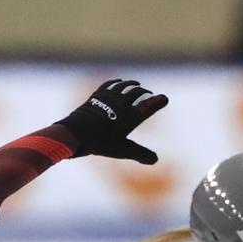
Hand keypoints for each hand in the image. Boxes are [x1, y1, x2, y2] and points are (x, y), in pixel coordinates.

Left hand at [54, 78, 168, 163]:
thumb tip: (155, 159)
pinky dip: (117, 82)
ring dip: (131, 85)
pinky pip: (110, 84)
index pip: (148, 107)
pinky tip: (118, 82)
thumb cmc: (101, 142)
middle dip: (144, 92)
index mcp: (131, 116)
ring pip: (124, 86)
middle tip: (149, 93)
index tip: (164, 98)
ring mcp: (110, 97)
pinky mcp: (98, 94)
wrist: (77, 132)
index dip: (157, 102)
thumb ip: (140, 154)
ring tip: (135, 84)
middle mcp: (123, 103)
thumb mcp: (123, 150)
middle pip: (137, 93)